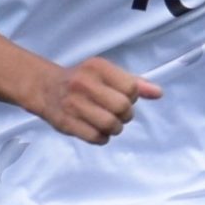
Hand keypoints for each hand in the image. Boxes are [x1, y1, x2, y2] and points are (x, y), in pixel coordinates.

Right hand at [32, 55, 161, 144]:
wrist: (46, 88)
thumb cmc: (84, 80)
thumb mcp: (107, 74)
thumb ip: (134, 83)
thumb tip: (158, 93)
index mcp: (97, 67)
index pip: (131, 88)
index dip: (132, 97)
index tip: (123, 97)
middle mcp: (84, 83)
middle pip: (122, 108)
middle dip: (125, 115)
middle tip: (118, 114)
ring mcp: (73, 104)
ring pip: (110, 125)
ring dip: (115, 128)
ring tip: (108, 123)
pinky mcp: (66, 123)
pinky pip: (96, 138)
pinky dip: (102, 138)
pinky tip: (97, 130)